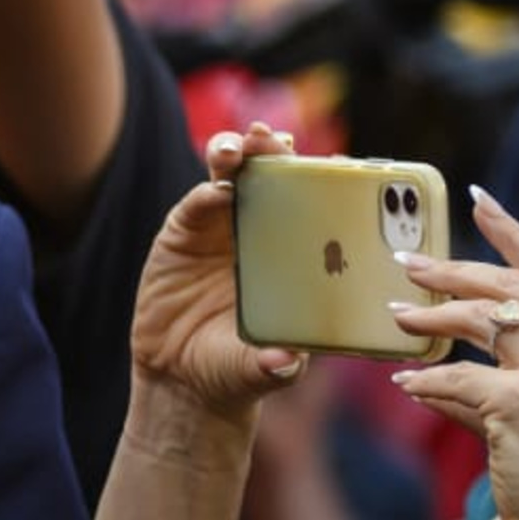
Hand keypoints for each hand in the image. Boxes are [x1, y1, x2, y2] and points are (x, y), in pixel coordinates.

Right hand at [128, 124, 312, 419]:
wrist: (185, 380)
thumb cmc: (239, 367)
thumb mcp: (264, 369)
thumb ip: (274, 364)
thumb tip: (286, 362)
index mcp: (292, 254)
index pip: (311, 203)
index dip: (322, 178)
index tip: (339, 162)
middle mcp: (258, 233)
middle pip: (269, 178)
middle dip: (273, 152)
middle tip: (278, 140)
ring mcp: (217, 231)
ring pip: (227, 179)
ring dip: (234, 156)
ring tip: (241, 146)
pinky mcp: (179, 238)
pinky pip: (194, 207)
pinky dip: (204, 194)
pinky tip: (215, 190)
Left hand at [386, 187, 518, 519]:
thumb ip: (501, 380)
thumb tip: (427, 373)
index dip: (512, 233)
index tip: (478, 200)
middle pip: (509, 286)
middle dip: (452, 271)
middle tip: (407, 262)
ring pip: (479, 322)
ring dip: (430, 319)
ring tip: (395, 318)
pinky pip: (454, 379)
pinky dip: (424, 382)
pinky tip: (403, 385)